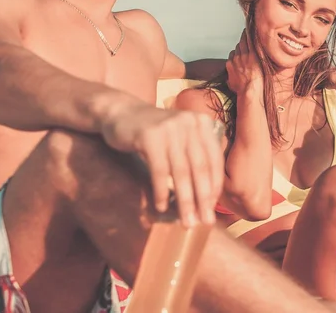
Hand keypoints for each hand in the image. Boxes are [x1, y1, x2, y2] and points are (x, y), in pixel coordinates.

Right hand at [100, 100, 224, 227]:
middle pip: (199, 168)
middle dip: (202, 199)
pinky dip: (161, 191)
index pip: (214, 160)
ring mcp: (170, 127)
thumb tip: (209, 198)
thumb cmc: (155, 133)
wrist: (121, 112)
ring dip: (185, 201)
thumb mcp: (180, 137)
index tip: (212, 210)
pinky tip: (161, 207)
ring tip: (186, 221)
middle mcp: (189, 122)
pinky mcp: (150, 135)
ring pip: (181, 172)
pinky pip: (159, 170)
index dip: (214, 187)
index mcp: (202, 123)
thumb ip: (195, 156)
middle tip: (203, 222)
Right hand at [226, 30, 263, 94]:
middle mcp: (236, 58)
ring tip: (249, 31)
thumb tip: (228, 80)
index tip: (241, 51)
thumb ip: (229, 79)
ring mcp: (244, 56)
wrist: (249, 90)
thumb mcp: (231, 85)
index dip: (237, 52)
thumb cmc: (242, 90)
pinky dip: (251, 36)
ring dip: (246, 36)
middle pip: (238, 47)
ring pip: (244, 42)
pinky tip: (253, 31)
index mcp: (230, 64)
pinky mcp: (253, 55)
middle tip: (245, 37)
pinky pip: (251, 42)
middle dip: (242, 42)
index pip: (233, 54)